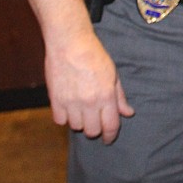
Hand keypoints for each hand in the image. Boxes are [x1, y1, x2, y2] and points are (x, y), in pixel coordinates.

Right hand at [44, 29, 134, 143]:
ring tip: (81, 111)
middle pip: (92, 131)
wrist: (70, 43)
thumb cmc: (94, 55)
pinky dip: (64, 117)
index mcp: (106, 95)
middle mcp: (89, 102)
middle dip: (95, 129)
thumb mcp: (113, 74)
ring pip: (76, 127)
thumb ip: (120, 96)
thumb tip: (128, 113)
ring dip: (80, 122)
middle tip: (95, 121)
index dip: (110, 136)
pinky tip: (68, 108)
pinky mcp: (55, 100)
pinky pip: (60, 120)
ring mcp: (71, 102)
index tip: (108, 139)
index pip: (110, 126)